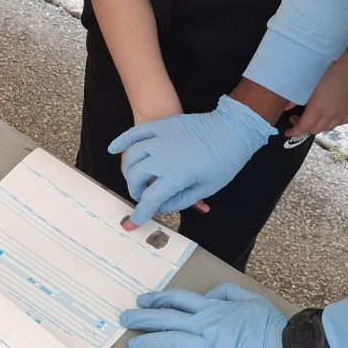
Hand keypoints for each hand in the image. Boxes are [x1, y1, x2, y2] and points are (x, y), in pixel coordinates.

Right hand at [107, 95, 274, 226]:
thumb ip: (183, 200)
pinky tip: (114, 149)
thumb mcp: (207, 187)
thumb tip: (164, 206)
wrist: (232, 129)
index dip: (141, 213)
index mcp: (175, 177)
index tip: (135, 221)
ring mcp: (159, 140)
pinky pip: (134, 134)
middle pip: (136, 179)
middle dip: (136, 192)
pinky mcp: (160, 126)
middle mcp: (163, 158)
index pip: (150, 200)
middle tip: (143, 197)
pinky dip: (122, 142)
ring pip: (132, 158)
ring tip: (136, 179)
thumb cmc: (224, 159)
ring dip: (130, 172)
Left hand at [120, 282, 321, 347]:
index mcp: (215, 309)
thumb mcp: (251, 299)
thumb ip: (227, 293)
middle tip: (125, 320)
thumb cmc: (275, 327)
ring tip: (132, 346)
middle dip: (142, 319)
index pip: (178, 301)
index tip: (142, 302)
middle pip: (167, 319)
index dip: (157, 300)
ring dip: (148, 343)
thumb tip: (208, 294)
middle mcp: (208, 326)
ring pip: (171, 343)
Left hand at [288, 52, 347, 135]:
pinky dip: (331, 122)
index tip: (288, 132)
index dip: (294, 132)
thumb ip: (298, 96)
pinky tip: (329, 115)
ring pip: (328, 128)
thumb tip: (288, 105)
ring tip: (312, 116)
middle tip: (297, 118)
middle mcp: (331, 114)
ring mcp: (343, 113)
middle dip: (304, 127)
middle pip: (315, 130)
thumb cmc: (332, 68)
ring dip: (317, 126)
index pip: (304, 128)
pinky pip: (340, 123)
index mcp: (318, 107)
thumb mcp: (310, 82)